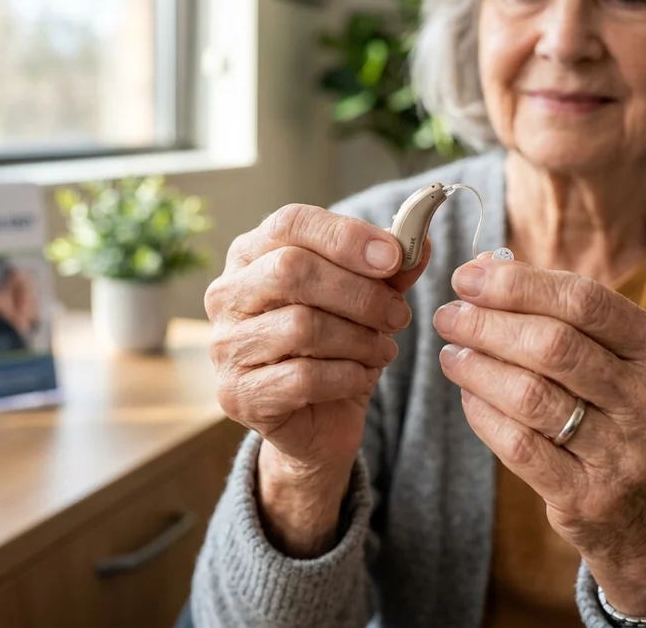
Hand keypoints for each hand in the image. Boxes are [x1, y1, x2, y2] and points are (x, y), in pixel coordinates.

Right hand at [204, 204, 430, 554]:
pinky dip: (347, 376)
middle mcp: (226, 294)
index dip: (345, 236)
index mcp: (252, 254)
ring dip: (359, 339)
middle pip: (292, 270)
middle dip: (360, 293)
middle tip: (399, 314)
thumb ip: (389, 269)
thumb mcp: (367, 300)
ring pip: (302, 326)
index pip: (291, 223)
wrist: (317, 422)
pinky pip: (303, 377)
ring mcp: (226, 346)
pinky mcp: (237, 394)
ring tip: (384, 350)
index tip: (394, 256)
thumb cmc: (336, 347)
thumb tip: (419, 241)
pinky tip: (362, 377)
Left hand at [433, 256, 645, 614]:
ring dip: (478, 366)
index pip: (586, 302)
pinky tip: (468, 393)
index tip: (467, 277)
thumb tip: (484, 270)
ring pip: (531, 395)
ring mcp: (625, 455)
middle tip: (448, 315)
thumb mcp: (618, 360)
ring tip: (451, 353)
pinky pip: (519, 444)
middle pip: (554, 345)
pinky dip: (483, 413)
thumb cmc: (618, 414)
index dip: (519, 284)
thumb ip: (561, 313)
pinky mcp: (588, 498)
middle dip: (488, 323)